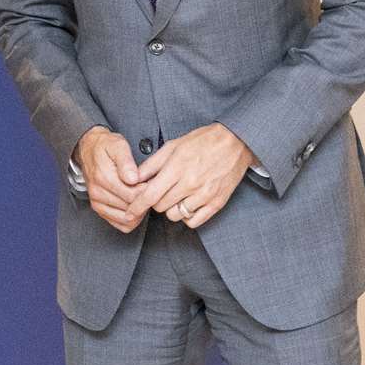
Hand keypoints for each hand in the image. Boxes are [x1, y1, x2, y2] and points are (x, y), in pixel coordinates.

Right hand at [76, 126, 143, 232]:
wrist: (88, 149)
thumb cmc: (106, 146)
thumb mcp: (117, 145)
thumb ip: (126, 161)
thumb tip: (133, 178)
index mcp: (104, 177)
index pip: (133, 196)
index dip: (147, 191)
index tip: (151, 182)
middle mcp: (98, 193)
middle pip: (131, 208)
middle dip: (144, 201)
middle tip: (149, 189)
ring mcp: (97, 203)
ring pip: (127, 220)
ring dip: (139, 211)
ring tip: (142, 196)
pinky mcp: (99, 209)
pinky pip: (120, 225)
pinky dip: (132, 220)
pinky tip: (135, 206)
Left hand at [128, 123, 256, 229]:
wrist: (235, 143)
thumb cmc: (201, 142)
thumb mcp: (173, 146)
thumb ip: (151, 164)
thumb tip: (133, 178)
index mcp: (177, 167)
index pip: (150, 195)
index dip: (136, 206)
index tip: (129, 213)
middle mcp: (190, 183)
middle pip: (160, 206)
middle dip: (155, 201)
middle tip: (161, 191)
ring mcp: (205, 195)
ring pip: (175, 216)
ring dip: (171, 208)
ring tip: (176, 195)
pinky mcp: (217, 203)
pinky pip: (193, 221)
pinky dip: (187, 216)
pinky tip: (188, 203)